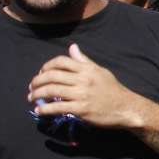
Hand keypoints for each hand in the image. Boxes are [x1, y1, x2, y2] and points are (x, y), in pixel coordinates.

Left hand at [28, 44, 143, 129]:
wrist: (127, 108)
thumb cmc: (113, 89)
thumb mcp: (100, 71)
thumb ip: (84, 60)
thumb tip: (72, 47)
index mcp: (87, 69)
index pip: (61, 61)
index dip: (47, 66)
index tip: (41, 73)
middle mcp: (83, 79)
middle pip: (52, 76)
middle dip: (37, 81)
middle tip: (32, 87)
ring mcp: (82, 94)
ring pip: (52, 91)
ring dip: (37, 94)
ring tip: (32, 98)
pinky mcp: (81, 109)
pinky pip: (58, 108)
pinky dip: (45, 109)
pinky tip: (39, 111)